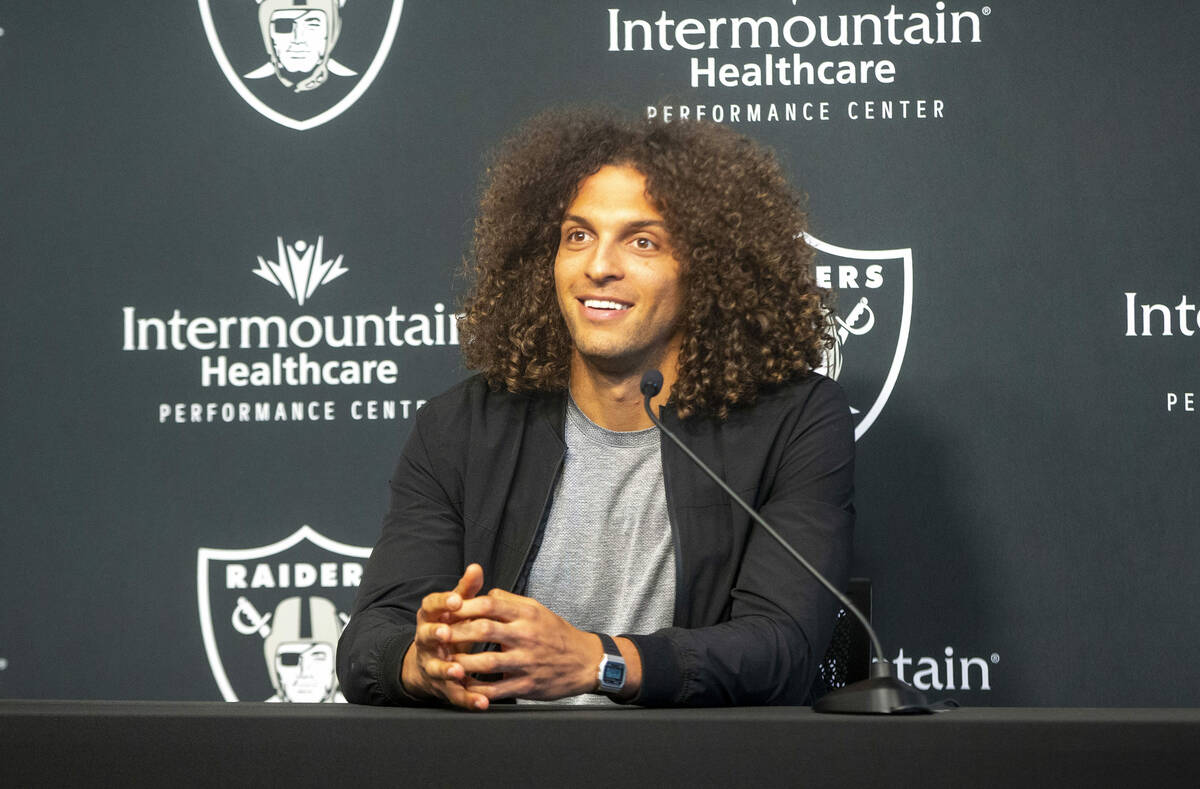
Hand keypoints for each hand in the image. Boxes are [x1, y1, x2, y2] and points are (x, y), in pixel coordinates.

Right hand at [400, 563, 490, 709]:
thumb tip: (476, 567)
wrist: (429, 662)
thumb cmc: (448, 628)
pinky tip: (482, 702)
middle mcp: (427, 641)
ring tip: (457, 671)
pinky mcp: (443, 687)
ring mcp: (432, 665)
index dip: (441, 602)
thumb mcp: (455, 609)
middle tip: (445, 632)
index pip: (430, 606)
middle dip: (435, 634)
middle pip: (426, 636)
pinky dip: (468, 699)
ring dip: (446, 669)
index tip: (455, 599)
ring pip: (437, 668)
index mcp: (430, 618)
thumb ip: (466, 590)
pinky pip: (454, 694)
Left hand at [442, 588, 603, 701]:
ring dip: (462, 663)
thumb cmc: (557, 634)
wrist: (585, 662)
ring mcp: (527, 662)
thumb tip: (484, 595)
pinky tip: (465, 688)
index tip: (448, 610)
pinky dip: (478, 691)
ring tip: (445, 663)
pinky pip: (497, 689)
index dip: (465, 606)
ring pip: (487, 662)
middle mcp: (526, 636)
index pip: (490, 604)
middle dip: (457, 633)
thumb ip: (510, 602)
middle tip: (438, 635)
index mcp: (527, 614)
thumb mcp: (537, 610)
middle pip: (484, 630)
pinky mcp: (527, 685)